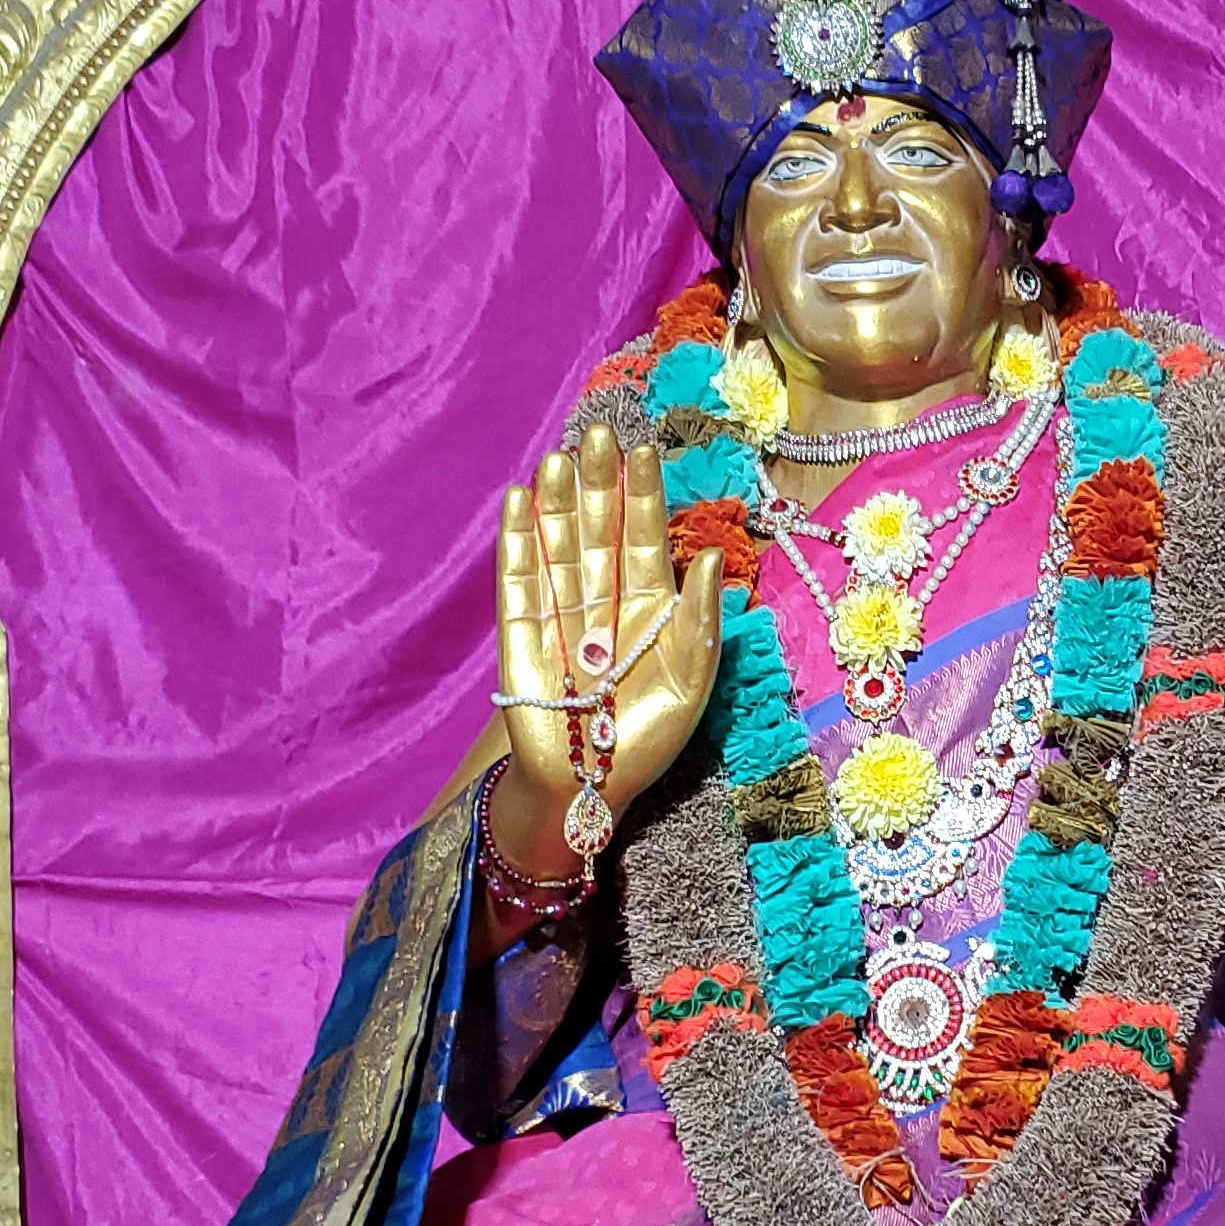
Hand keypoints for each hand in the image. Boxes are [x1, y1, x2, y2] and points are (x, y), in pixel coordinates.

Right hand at [491, 422, 722, 877]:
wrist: (588, 790)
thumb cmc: (646, 740)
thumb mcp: (690, 686)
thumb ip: (699, 623)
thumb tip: (706, 558)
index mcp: (651, 611)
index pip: (645, 541)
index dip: (644, 497)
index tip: (644, 451)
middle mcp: (604, 604)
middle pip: (599, 533)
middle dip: (599, 485)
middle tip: (598, 435)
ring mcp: (560, 617)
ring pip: (559, 548)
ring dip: (558, 504)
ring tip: (559, 458)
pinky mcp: (520, 636)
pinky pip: (518, 583)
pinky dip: (518, 543)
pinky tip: (518, 502)